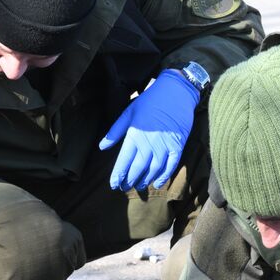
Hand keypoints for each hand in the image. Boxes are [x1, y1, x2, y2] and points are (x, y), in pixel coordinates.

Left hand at [99, 69, 199, 191]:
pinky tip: (158, 183)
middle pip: (137, 168)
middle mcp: (148, 143)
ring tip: (139, 186)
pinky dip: (164, 176)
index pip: (123, 161)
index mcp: (134, 135)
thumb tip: (102, 146)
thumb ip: (115, 131)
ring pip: (153, 170)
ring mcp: (164, 146)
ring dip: (145, 180)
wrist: (176, 92)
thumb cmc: (150, 101)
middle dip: (129, 180)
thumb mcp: (128, 113)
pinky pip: (170, 166)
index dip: (118, 175)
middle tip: (125, 188)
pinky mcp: (177, 146)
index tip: (114, 184)